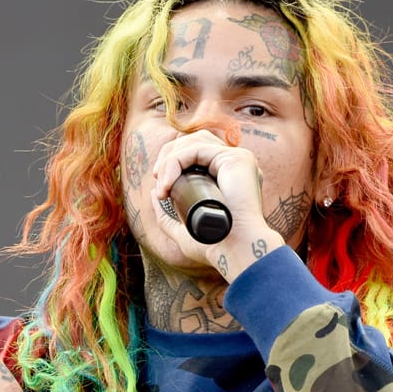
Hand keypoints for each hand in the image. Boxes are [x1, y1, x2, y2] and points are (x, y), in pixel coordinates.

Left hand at [149, 129, 282, 279]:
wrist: (235, 251)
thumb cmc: (215, 247)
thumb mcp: (184, 231)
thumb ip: (167, 217)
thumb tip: (154, 194)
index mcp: (227, 175)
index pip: (196, 151)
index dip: (172, 161)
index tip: (160, 187)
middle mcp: (235, 163)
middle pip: (194, 140)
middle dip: (168, 156)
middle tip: (158, 182)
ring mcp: (238, 158)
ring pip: (194, 141)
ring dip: (170, 160)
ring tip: (163, 186)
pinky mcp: (236, 158)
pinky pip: (196, 149)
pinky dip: (175, 162)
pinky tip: (167, 183)